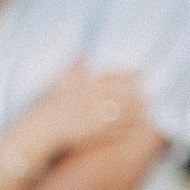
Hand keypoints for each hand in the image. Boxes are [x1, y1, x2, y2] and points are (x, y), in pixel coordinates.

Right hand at [13, 62, 150, 165]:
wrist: (40, 132)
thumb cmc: (46, 108)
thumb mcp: (58, 84)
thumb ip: (73, 70)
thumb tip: (82, 55)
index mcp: (86, 86)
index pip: (113, 77)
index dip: (129, 75)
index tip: (139, 73)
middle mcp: (94, 101)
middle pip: (123, 95)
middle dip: (138, 94)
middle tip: (149, 94)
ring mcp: (96, 118)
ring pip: (123, 114)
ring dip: (136, 112)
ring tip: (145, 112)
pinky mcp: (95, 134)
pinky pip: (117, 132)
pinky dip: (127, 131)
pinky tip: (134, 131)